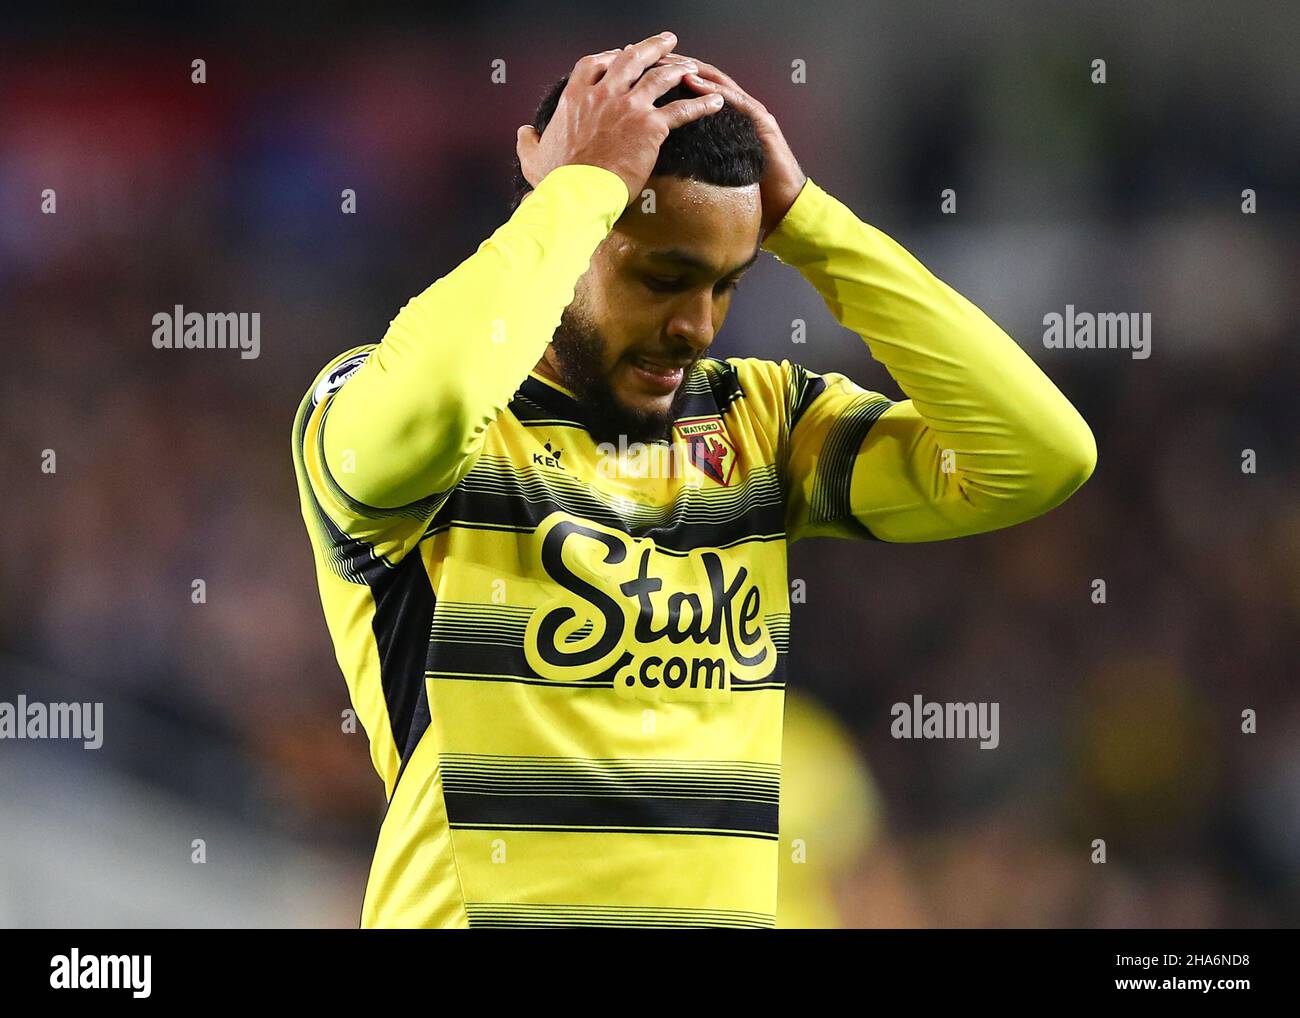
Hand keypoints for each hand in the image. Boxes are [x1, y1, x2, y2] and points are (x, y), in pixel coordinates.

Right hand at [515, 32, 725, 204]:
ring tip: (693, 66)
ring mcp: (629, 107)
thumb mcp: (533, 156)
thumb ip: (529, 141)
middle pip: (631, 58)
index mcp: (576, 96)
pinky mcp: (651, 126)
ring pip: (660, 77)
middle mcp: (604, 93)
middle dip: (652, 47)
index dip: (612, 56)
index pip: (595, 63)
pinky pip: (682, 110)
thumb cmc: (555, 180)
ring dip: (680, 68)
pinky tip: (716, 102)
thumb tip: (524, 132)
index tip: (622, 54)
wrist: (575, 194)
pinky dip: (702, 104)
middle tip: (667, 41)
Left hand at [654, 53, 806, 240]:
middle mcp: (737, 106)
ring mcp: (750, 110)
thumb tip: (657, 159)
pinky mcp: (761, 121)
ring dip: (692, 69)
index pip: (692, 86)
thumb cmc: (748, 189)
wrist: (783, 202)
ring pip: (717, 81)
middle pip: (702, 75)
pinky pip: (735, 100)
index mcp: (723, 116)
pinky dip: (713, 90)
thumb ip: (693, 154)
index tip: (642, 69)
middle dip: (676, 64)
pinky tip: (693, 82)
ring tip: (668, 62)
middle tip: (649, 56)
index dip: (667, 74)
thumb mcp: (711, 167)